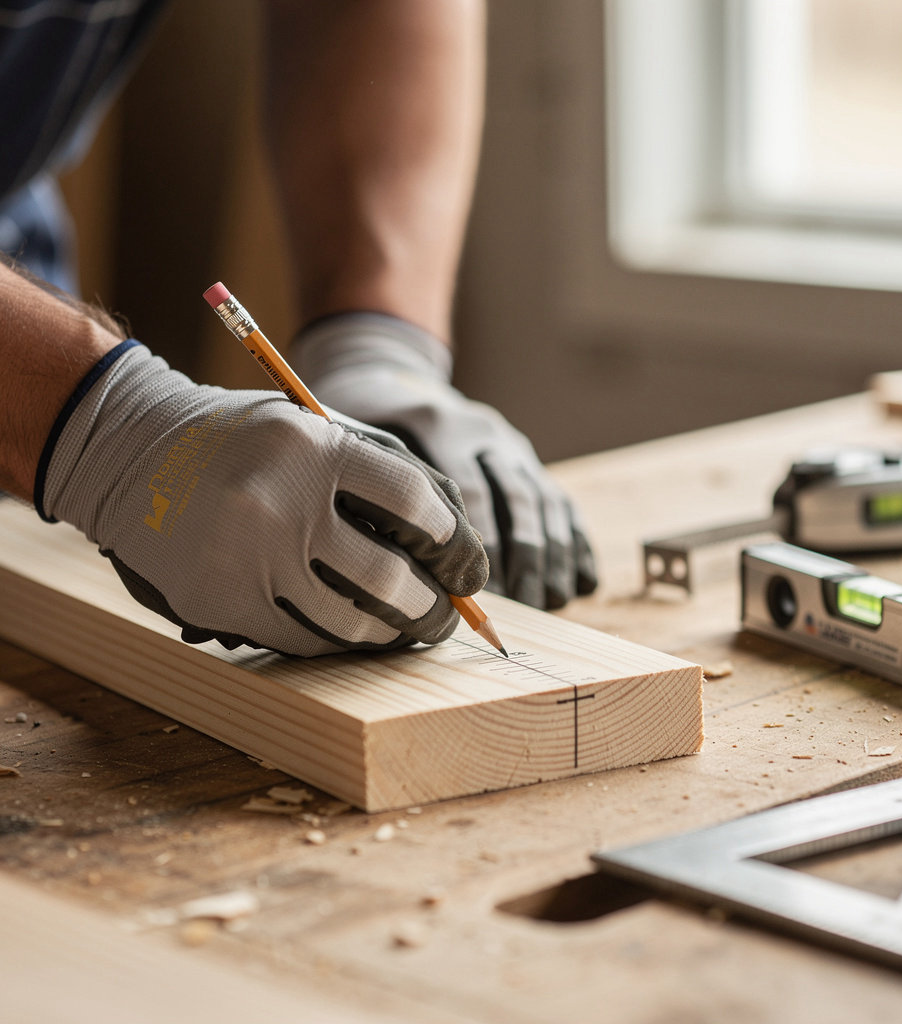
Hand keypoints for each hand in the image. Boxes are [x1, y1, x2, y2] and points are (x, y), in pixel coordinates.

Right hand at [39, 343, 488, 655]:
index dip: (456, 543)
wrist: (127, 451)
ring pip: (350, 621)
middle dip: (434, 608)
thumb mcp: (313, 429)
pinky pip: (302, 641)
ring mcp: (247, 557)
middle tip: (447, 618)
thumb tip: (451, 543)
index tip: (467, 566)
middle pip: (390, 577)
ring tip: (408, 631)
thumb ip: (380, 473)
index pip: (416, 502)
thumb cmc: (244, 441)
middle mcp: (282, 502)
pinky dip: (338, 643)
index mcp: (315, 446)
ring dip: (391, 634)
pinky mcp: (219, 600)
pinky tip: (354, 634)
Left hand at [291, 314, 597, 608]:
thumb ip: (378, 488)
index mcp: (440, 425)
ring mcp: (511, 445)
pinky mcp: (527, 461)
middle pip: (516, 496)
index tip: (479, 587)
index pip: (470, 488)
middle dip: (524, 553)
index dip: (479, 541)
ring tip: (551, 601)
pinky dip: (574, 543)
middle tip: (523, 603)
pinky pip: (560, 502)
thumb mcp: (355, 442)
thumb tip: (398, 566)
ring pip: (544, 501)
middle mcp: (485, 431)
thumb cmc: (363, 424)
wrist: (391, 377)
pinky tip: (580, 582)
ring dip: (553, 555)